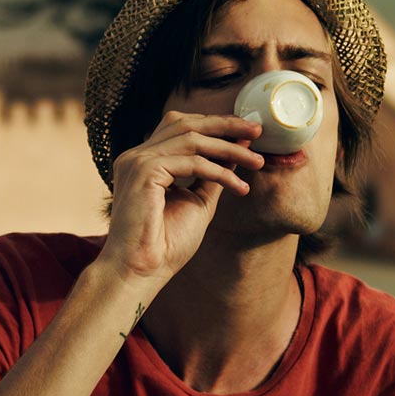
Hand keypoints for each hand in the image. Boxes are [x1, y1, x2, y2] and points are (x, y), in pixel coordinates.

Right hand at [97, 110, 266, 288]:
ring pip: (192, 139)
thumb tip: (237, 150)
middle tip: (257, 130)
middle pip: (186, 124)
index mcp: (145, 162)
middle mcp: (137, 156)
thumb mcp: (198, 202)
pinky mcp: (144, 171)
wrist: (140, 271)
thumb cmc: (165, 246)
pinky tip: (239, 186)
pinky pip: (192, 162)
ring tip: (257, 162)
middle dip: (225, 124)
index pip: (181, 129)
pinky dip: (220, 172)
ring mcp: (137, 161)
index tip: (246, 133)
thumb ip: (213, 174)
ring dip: (229, 148)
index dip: (214, 126)